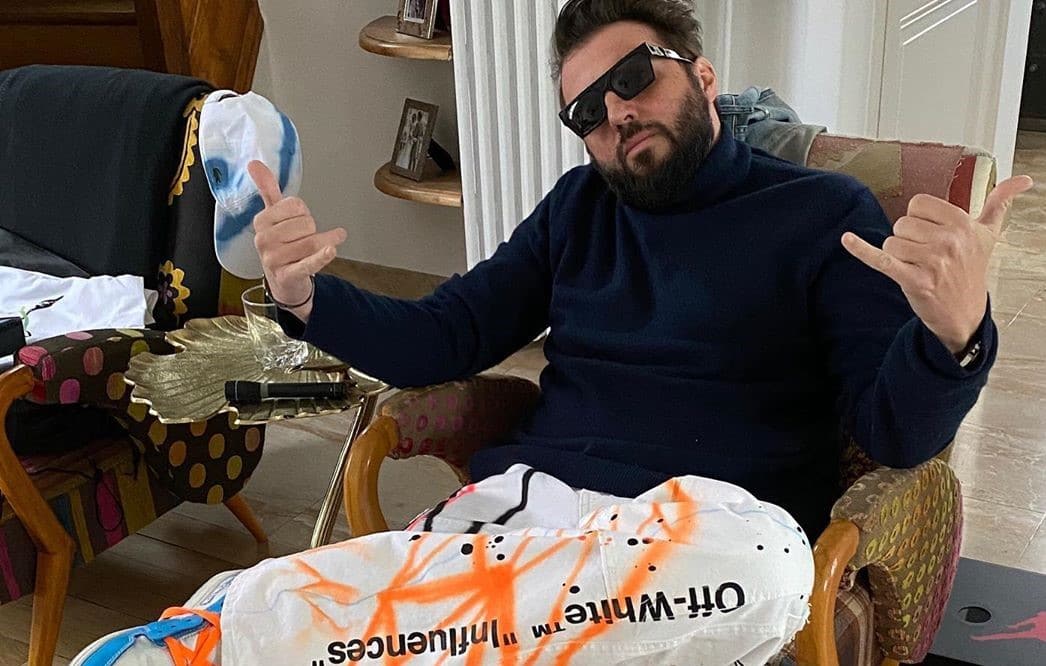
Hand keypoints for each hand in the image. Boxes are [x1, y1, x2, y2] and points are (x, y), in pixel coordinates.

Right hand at [248, 161, 346, 319]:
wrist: (284, 281)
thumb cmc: (281, 245)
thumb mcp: (273, 217)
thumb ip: (267, 190)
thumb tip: (254, 163)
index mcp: (261, 221)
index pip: (295, 205)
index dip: (302, 212)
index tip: (296, 220)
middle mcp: (264, 240)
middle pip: (306, 223)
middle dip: (311, 229)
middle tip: (302, 239)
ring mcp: (274, 259)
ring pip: (312, 241)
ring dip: (323, 243)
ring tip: (318, 248)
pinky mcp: (288, 275)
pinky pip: (308, 263)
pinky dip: (321, 256)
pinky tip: (331, 249)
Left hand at [841, 175, 1033, 353]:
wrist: (964, 313)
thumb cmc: (971, 270)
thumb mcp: (989, 235)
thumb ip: (1000, 203)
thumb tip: (1024, 180)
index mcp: (963, 224)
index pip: (918, 204)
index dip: (919, 219)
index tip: (932, 234)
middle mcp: (949, 241)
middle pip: (902, 223)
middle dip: (908, 238)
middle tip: (925, 255)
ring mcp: (931, 261)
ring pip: (891, 241)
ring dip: (898, 254)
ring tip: (917, 267)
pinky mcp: (912, 280)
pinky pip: (880, 258)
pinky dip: (861, 249)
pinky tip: (847, 239)